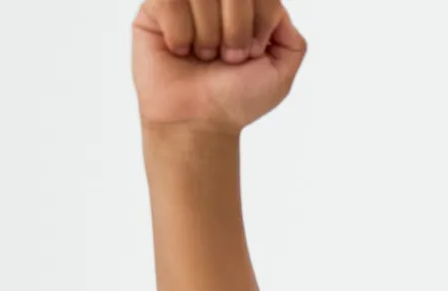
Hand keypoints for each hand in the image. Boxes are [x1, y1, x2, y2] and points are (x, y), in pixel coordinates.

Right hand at [132, 1, 306, 131]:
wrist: (197, 122)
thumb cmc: (235, 100)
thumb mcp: (279, 74)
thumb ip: (292, 40)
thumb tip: (277, 7)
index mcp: (246, 7)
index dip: (259, 22)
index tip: (252, 54)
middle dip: (236, 30)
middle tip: (228, 59)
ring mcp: (185, 0)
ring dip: (208, 35)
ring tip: (204, 57)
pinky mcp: (155, 7)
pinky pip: (170, 1)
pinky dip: (180, 34)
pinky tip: (180, 51)